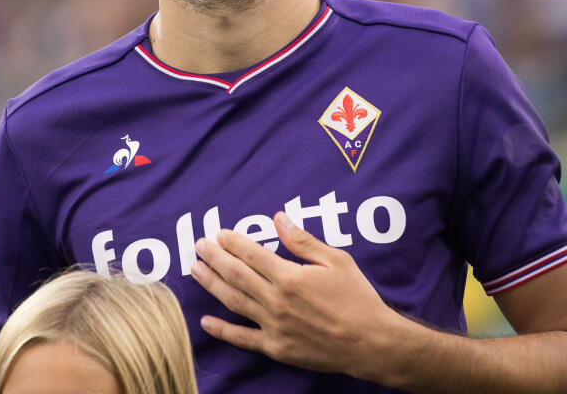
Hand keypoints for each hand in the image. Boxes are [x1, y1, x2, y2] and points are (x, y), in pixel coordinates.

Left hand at [191, 211, 405, 377]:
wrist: (371, 343)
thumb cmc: (357, 298)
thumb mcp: (336, 261)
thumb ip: (303, 241)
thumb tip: (279, 218)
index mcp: (290, 277)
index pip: (252, 254)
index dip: (233, 242)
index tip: (219, 233)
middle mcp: (276, 301)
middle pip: (236, 275)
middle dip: (215, 258)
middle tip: (199, 246)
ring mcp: (274, 326)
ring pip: (234, 301)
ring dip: (212, 284)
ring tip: (196, 270)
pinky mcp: (276, 348)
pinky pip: (243, 338)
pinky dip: (223, 330)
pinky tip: (206, 321)